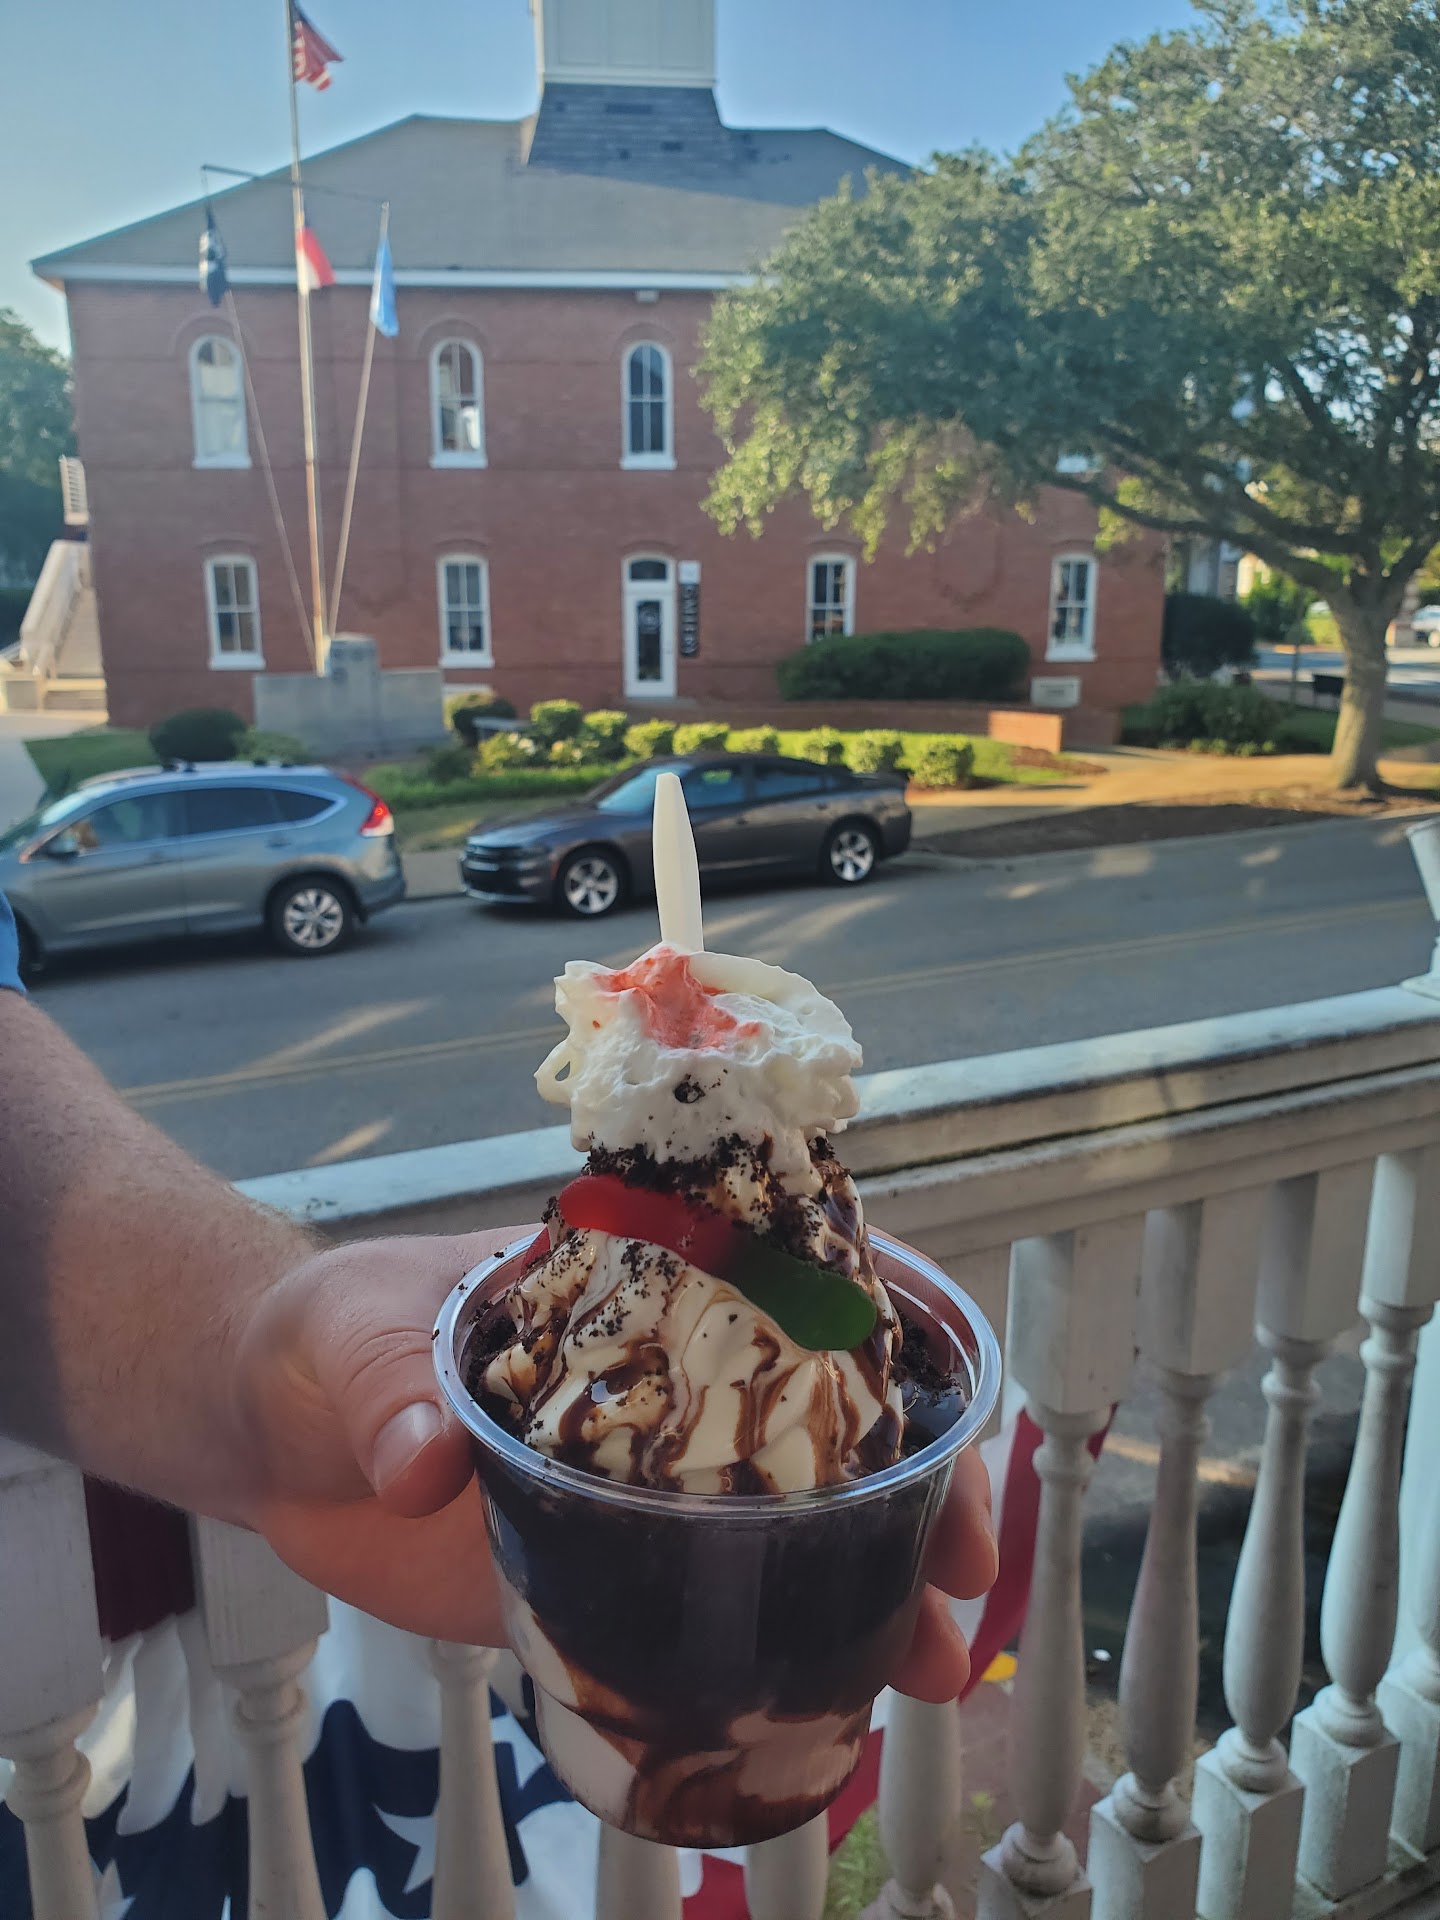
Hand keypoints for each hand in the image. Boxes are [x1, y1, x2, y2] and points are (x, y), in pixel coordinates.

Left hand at [233, 1228, 997, 1698]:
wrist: (264, 1425)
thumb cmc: (327, 1334)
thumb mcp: (358, 1336)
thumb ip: (392, 1390)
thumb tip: (426, 1464)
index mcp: (637, 1288)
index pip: (799, 1285)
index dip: (896, 1334)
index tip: (952, 1403)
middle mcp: (667, 1384)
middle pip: (830, 1417)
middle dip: (924, 1485)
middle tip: (966, 1576)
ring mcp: (642, 1486)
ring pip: (794, 1526)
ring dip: (878, 1588)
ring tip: (935, 1666)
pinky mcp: (597, 1574)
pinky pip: (707, 1615)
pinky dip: (776, 1657)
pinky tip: (826, 1710)